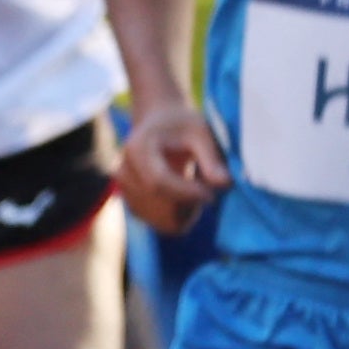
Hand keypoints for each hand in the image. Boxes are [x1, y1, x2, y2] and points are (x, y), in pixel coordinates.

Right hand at [114, 101, 225, 234]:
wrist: (159, 125)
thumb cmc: (182, 125)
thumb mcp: (201, 133)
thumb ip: (212, 158)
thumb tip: (224, 184)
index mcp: (137, 149)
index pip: (158, 182)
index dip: (188, 192)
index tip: (213, 193)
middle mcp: (123, 172)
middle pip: (159, 205)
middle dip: (190, 203)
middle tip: (209, 189)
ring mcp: (125, 192)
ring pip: (162, 219)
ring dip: (187, 212)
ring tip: (197, 189)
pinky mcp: (133, 206)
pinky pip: (161, 223)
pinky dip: (180, 217)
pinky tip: (188, 198)